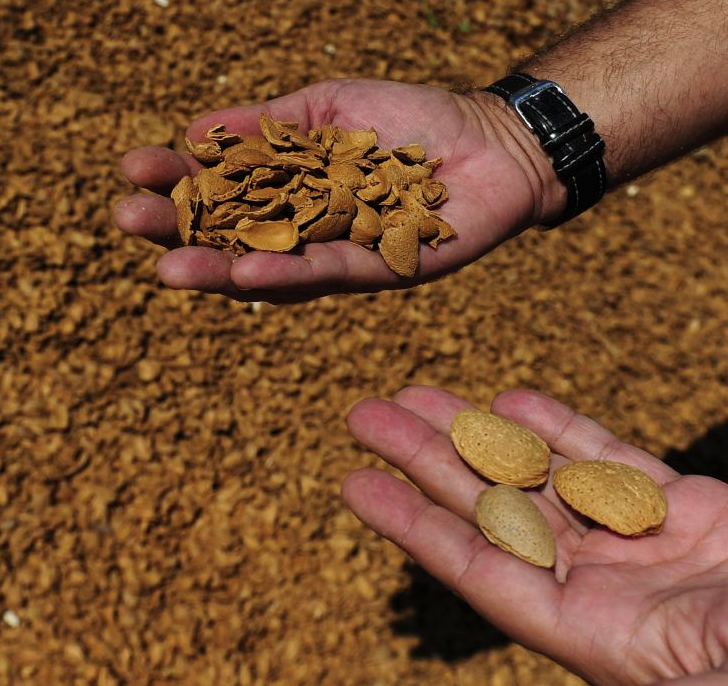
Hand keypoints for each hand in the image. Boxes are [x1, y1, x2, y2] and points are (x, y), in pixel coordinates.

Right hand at [114, 79, 562, 301]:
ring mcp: (334, 253)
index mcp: (281, 189)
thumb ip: (266, 125)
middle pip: (227, 234)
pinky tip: (245, 274)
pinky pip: (326, 274)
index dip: (174, 180)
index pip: (215, 189)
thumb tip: (194, 130)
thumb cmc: (404, 118)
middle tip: (127, 218)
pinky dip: (286, 274)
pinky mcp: (376, 271)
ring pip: (266, 266)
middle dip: (177, 229)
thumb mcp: (325, 107)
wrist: (490, 139)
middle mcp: (299, 228)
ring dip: (216, 269)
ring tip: (168, 268)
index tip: (132, 167)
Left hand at [343, 386, 727, 684]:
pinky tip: (512, 403)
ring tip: (418, 393)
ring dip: (481, 435)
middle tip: (366, 412)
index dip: (413, 525)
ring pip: (547, 478)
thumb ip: (644, 654)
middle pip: (497, 511)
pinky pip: (615, 465)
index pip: (480, 569)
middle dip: (430, 460)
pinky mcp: (696, 516)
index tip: (356, 483)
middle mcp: (609, 592)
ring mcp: (650, 551)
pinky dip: (565, 432)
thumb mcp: (696, 669)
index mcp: (597, 639)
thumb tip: (562, 614)